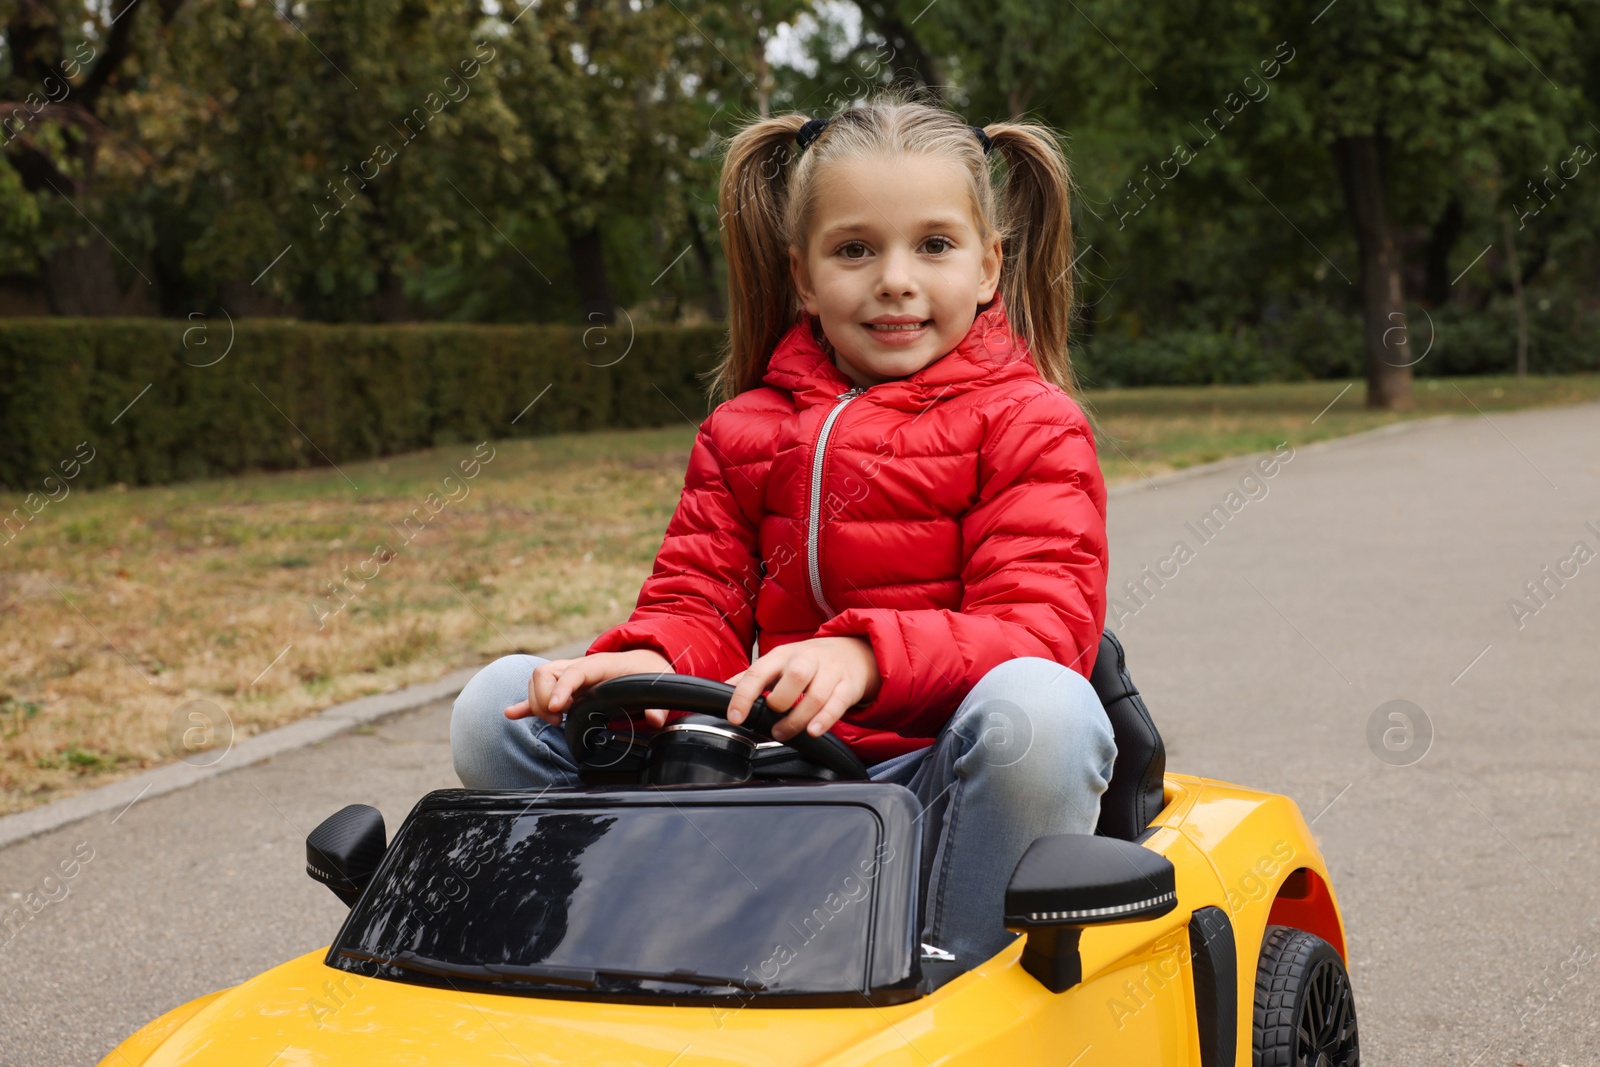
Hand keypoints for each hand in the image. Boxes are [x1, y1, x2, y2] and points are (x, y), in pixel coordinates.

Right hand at [505, 649, 674, 727]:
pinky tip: (511, 714)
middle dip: (544, 697)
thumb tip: (657, 720)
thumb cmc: (646, 672)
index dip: (562, 688)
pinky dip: (525, 705)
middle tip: (559, 718)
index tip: (555, 709)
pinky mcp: (564, 689)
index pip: (574, 672)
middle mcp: (578, 668)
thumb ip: (658, 703)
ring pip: (537, 680)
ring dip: (536, 701)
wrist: (642, 662)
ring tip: (554, 720)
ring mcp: (568, 677)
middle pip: (545, 673)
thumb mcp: (657, 682)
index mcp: (599, 664)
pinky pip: (538, 694)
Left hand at [725, 637, 880, 742]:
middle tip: (770, 723)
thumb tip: (722, 690)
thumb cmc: (808, 661)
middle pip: (795, 677)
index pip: (759, 672)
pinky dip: (824, 720)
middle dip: (779, 704)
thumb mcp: (778, 662)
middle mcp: (806, 660)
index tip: (735, 718)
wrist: (852, 652)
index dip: (744, 696)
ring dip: (797, 720)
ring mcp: (830, 672)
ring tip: (783, 733)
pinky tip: (812, 731)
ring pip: (816, 696)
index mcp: (782, 655)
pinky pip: (837, 704)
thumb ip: (751, 677)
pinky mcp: (848, 687)